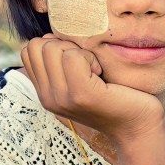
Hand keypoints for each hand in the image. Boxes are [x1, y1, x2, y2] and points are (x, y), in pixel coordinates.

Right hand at [21, 34, 163, 143]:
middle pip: (37, 45)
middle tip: (87, 66)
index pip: (28, 50)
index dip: (53, 46)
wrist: (137, 128)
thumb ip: (61, 64)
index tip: (77, 63)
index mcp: (45, 93)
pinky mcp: (81, 94)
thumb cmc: (115, 98)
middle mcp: (48, 98)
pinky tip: (101, 74)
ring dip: (78, 51)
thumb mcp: (79, 80)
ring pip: (52, 48)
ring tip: (95, 71)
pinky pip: (72, 57)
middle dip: (64, 46)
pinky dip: (90, 58)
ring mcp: (62, 98)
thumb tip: (51, 36)